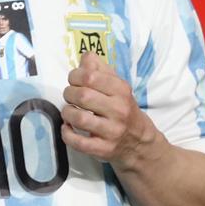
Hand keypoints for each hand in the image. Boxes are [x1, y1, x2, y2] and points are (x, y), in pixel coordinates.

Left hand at [61, 52, 157, 169]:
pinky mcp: (103, 149)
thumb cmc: (122, 108)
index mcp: (121, 90)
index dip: (75, 76)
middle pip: (82, 96)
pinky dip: (66, 133)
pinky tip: (67, 127)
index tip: (73, 80)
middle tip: (70, 95)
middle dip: (69, 93)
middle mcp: (118, 110)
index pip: (90, 77)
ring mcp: (111, 131)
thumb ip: (100, 69)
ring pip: (79, 118)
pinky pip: (78, 142)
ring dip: (67, 112)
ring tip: (69, 111)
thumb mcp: (117, 85)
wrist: (138, 142)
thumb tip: (85, 56)